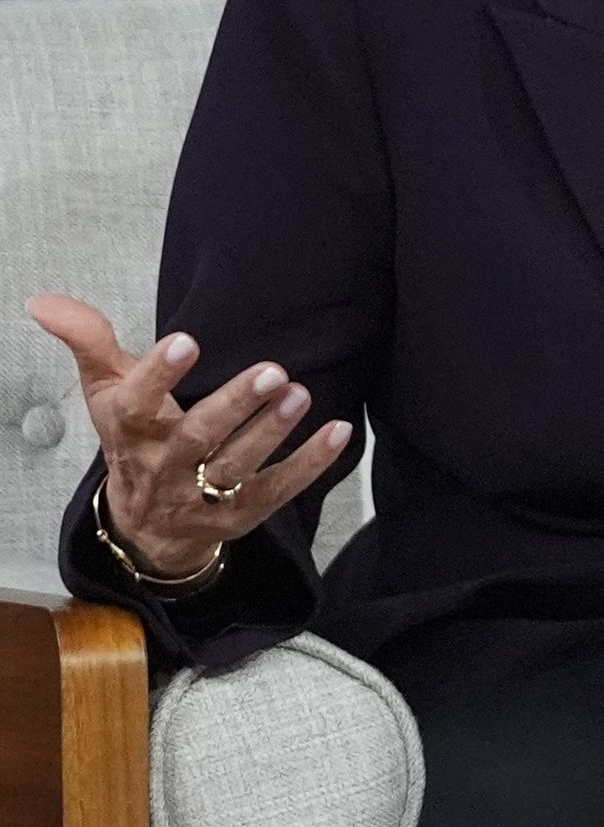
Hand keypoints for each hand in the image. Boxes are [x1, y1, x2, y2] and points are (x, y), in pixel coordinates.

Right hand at [27, 293, 351, 579]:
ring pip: (236, 468)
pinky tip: (339, 431)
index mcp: (129, 431)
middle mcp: (163, 468)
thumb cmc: (133, 438)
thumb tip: (42, 300)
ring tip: (300, 393)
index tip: (186, 340)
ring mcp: (200, 498)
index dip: (159, 374)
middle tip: (272, 369)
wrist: (144, 527)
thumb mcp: (105, 389)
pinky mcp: (237, 518)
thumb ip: (87, 339)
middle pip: (196, 439)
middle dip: (233, 406)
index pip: (136, 403)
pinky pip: (275, 493)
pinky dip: (309, 465)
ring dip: (271, 432)